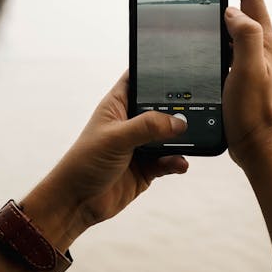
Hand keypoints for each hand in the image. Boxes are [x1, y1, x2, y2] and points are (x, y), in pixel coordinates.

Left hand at [23, 72, 188, 249]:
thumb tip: (177, 122)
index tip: (178, 69)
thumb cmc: (84, 163)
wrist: (77, 202)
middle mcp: (131, 123)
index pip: (138, 80)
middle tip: (193, 110)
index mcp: (117, 106)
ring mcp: (140, 146)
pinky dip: (177, 161)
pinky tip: (180, 163)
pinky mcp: (147, 167)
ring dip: (180, 138)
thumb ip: (146, 127)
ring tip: (190, 139)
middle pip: (160, 108)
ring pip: (168, 136)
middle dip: (176, 109)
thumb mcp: (115, 138)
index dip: (154, 72)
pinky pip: (169, 160)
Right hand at [219, 0, 271, 166]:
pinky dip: (217, 36)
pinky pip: (229, 47)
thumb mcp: (250, 70)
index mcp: (264, 42)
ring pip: (236, 28)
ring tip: (203, 3)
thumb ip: (244, 37)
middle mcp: (261, 49)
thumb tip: (232, 11)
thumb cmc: (254, 112)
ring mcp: (253, 62)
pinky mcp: (243, 76)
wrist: (258, 146)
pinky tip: (203, 43)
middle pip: (245, 8)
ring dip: (222, 11)